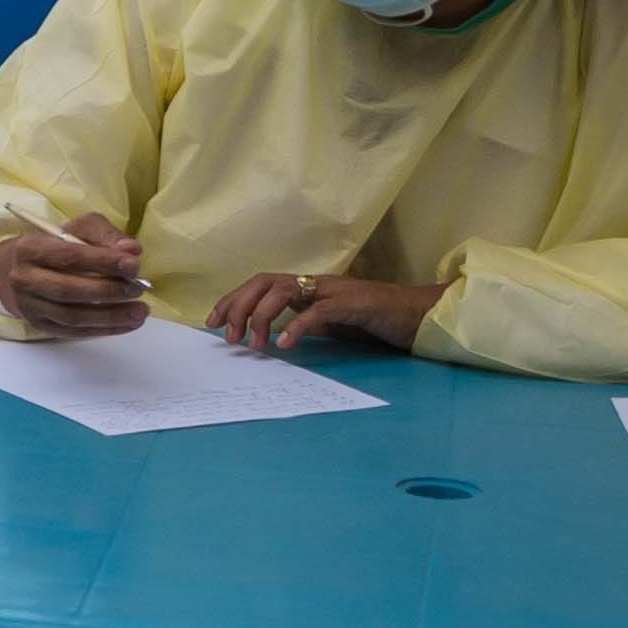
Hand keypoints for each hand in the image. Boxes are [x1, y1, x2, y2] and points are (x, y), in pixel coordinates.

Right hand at [0, 210, 150, 338]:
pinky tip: (128, 323)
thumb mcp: (81, 228)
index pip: (69, 257)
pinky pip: (75, 332)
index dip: (103, 262)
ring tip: (140, 310)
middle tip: (138, 288)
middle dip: (108, 290)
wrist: (28, 268)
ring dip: (111, 316)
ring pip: (72, 317)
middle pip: (68, 290)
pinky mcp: (40, 325)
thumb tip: (132, 250)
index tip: (134, 265)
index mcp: (30, 248)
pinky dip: (105, 330)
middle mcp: (23, 279)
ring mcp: (29, 306)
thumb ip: (107, 236)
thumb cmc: (59, 244)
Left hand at [209, 269, 445, 354]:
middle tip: (227, 336)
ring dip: (262, 317)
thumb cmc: (372, 319)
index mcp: (307, 287)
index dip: (233, 299)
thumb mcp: (330, 322)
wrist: (415, 313)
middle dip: (238, 306)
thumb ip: (304, 323)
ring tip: (254, 344)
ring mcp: (333, 290)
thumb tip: (275, 336)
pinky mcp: (352, 303)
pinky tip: (285, 344)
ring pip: (284, 291)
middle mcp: (315, 283)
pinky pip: (318, 311)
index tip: (213, 322)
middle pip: (264, 282)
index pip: (259, 284)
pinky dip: (297, 326)